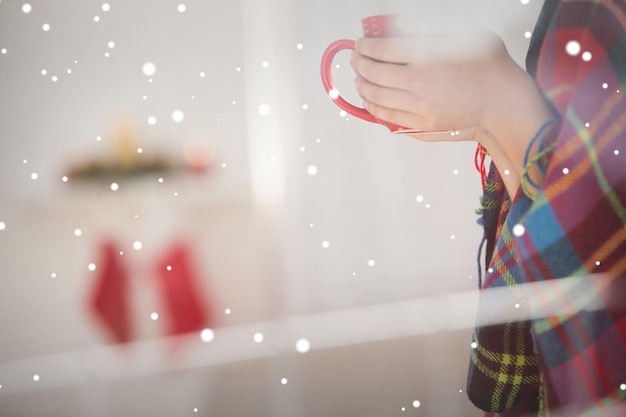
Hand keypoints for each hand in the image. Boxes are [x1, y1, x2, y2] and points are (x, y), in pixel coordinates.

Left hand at [351, 22, 553, 196]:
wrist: (503, 102)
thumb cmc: (489, 64)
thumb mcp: (465, 30)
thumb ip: (430, 25)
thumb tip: (399, 25)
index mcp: (425, 56)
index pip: (381, 50)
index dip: (366, 46)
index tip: (361, 43)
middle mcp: (416, 83)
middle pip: (373, 73)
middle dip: (359, 63)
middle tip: (356, 58)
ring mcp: (417, 107)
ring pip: (375, 96)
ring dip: (361, 85)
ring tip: (358, 78)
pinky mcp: (420, 124)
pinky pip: (386, 116)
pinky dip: (372, 106)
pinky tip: (369, 98)